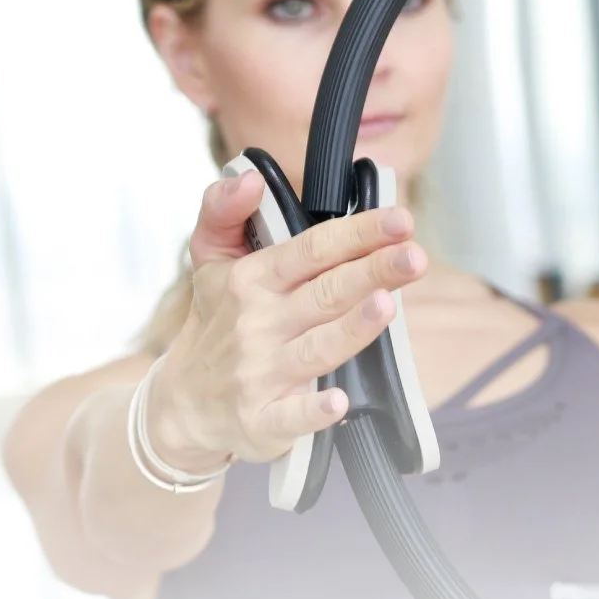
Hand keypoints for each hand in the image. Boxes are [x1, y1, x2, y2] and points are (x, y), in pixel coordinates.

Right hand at [149, 168, 426, 469]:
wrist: (184, 403)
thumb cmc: (215, 325)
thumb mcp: (207, 261)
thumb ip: (223, 210)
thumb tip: (249, 177)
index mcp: (251, 280)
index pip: (312, 250)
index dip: (357, 233)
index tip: (400, 221)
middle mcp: (258, 325)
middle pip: (325, 293)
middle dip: (371, 271)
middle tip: (414, 256)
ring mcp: (260, 374)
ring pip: (317, 348)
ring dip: (351, 327)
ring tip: (387, 304)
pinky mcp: (262, 421)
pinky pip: (292, 417)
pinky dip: (314, 409)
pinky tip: (339, 400)